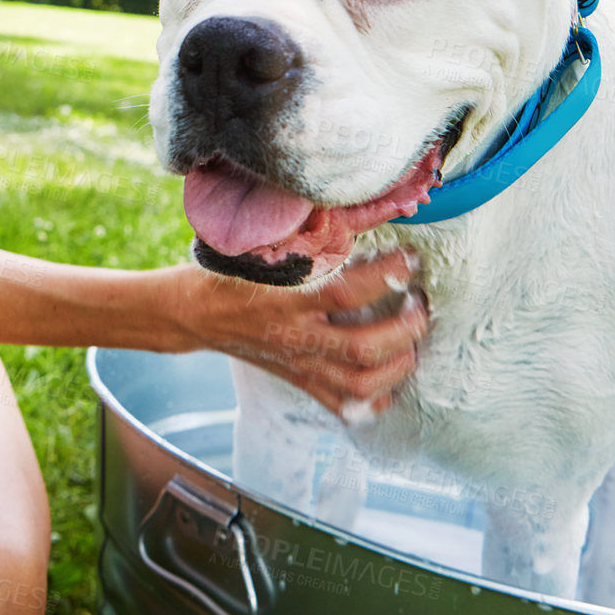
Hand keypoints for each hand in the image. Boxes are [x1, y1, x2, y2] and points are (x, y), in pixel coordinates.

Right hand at [171, 249, 428, 418]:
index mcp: (284, 299)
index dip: (386, 275)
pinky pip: (343, 405)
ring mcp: (298, 364)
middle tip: (420, 304)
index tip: (411, 258)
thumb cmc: (228, 272)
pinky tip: (389, 379)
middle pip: (362, 348)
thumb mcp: (259, 248)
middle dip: (404, 330)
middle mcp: (295, 337)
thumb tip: (353, 210)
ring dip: (398, 366)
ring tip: (413, 342)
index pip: (346, 292)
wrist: (194, 314)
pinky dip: (374, 399)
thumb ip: (303, 235)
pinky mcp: (299, 380)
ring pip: (359, 384)